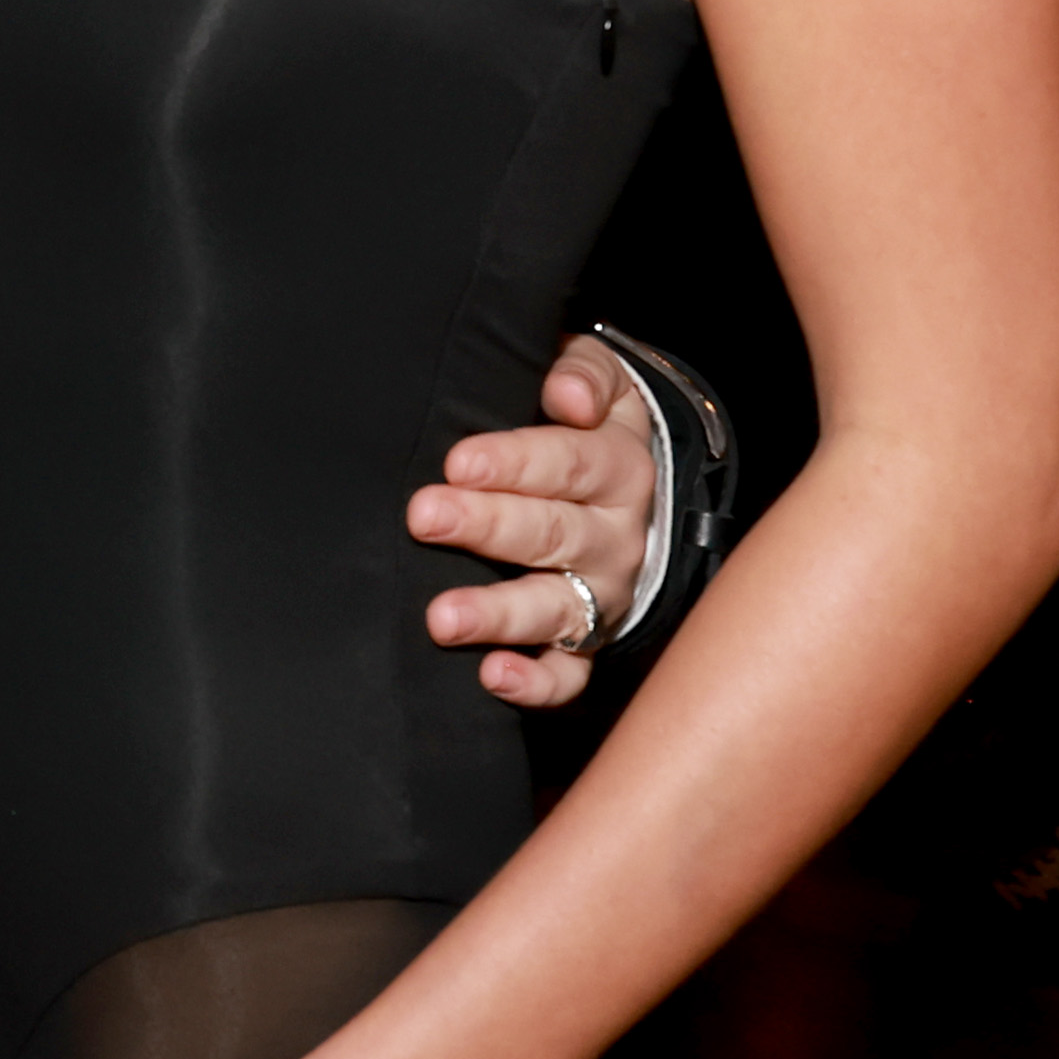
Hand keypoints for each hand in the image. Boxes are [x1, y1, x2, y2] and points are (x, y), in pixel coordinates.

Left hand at [414, 334, 659, 709]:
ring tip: (443, 618)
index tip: (458, 461)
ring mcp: (604, 595)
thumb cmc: (591, 426)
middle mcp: (615, 537)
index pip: (566, 462)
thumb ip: (585, 373)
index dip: (513, 461)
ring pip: (556, 609)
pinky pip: (570, 675)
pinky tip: (492, 677)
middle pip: (552, 533)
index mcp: (618, 469)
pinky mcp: (591, 642)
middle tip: (424, 517)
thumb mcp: (606, 382)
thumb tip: (568, 395)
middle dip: (486, 526)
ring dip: (498, 614)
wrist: (634, 490)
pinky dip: (536, 684)